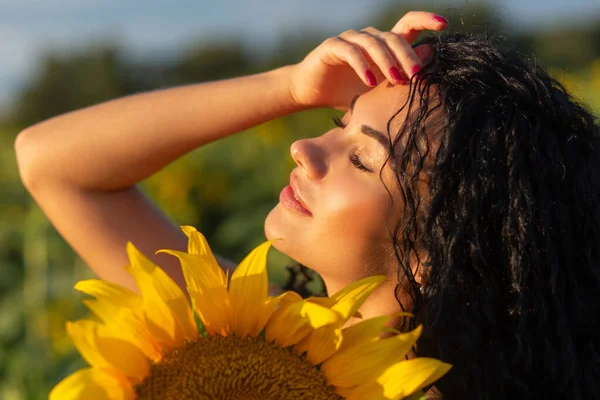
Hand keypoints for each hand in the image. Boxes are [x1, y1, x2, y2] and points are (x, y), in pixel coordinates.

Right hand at [287, 11, 447, 109]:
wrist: (311, 92)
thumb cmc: (347, 92)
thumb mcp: (379, 90)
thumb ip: (400, 77)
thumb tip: (428, 62)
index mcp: (383, 45)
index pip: (407, 25)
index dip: (425, 20)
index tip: (444, 24)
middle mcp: (368, 37)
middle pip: (394, 37)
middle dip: (408, 55)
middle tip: (418, 74)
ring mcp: (350, 39)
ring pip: (374, 42)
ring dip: (388, 61)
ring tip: (397, 80)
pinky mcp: (333, 46)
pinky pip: (351, 52)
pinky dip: (363, 66)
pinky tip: (370, 82)